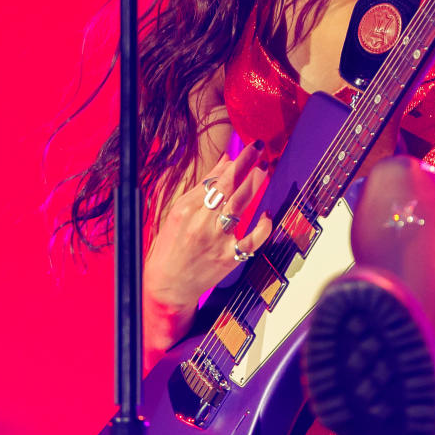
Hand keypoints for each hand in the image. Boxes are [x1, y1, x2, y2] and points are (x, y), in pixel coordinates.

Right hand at [143, 142, 271, 360]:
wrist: (168, 286)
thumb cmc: (170, 246)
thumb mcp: (178, 212)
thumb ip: (203, 187)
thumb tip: (225, 162)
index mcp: (186, 209)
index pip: (216, 180)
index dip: (236, 162)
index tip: (250, 148)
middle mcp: (202, 223)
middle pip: (227, 189)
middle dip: (246, 166)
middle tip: (260, 151)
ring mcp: (217, 241)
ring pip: (239, 207)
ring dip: (253, 187)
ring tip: (263, 171)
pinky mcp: (230, 258)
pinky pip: (252, 240)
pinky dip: (263, 226)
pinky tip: (266, 214)